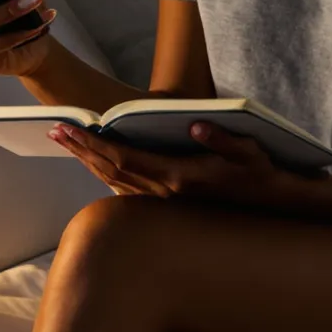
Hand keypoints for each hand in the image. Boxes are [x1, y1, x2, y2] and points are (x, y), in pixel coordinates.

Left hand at [49, 121, 286, 206]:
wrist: (276, 207)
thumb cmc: (264, 174)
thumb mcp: (250, 150)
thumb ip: (222, 138)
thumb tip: (196, 124)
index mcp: (177, 177)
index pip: (123, 158)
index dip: (93, 143)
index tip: (68, 127)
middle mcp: (165, 193)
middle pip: (111, 170)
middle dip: (81, 149)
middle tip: (55, 130)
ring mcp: (166, 202)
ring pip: (116, 182)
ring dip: (90, 161)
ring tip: (69, 143)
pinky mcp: (171, 202)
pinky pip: (129, 189)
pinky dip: (108, 174)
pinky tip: (99, 165)